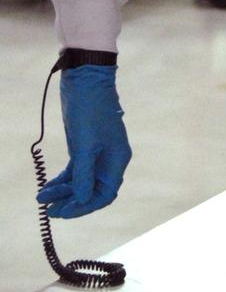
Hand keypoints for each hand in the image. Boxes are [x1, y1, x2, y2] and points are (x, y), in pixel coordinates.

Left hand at [36, 65, 131, 218]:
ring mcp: (96, 152)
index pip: (104, 194)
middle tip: (48, 209)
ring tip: (41, 196)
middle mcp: (109, 159)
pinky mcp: (84, 146)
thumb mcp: (85, 145)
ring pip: (80, 181)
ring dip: (62, 191)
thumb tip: (82, 200)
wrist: (85, 79)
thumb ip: (84, 175)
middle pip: (91, 190)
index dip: (85, 207)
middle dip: (70, 201)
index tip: (63, 212)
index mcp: (117, 159)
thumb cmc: (90, 110)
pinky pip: (74, 170)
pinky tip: (47, 186)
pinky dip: (62, 179)